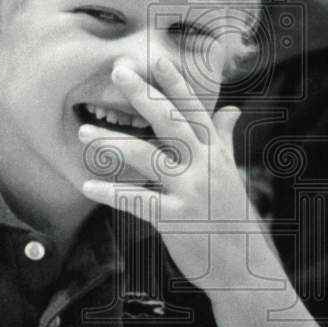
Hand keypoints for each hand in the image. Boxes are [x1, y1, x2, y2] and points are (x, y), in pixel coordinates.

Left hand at [79, 57, 263, 288]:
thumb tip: (232, 109)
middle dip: (143, 95)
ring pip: (148, 157)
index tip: (155, 58)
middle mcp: (205, 166)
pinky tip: (86, 186)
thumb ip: (224, 139)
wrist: (244, 268)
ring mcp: (192, 192)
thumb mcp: (230, 174)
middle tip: (117, 71)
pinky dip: (110, 193)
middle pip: (171, 122)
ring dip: (112, 142)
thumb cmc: (233, 219)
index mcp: (215, 153)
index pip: (194, 110)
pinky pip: (138, 201)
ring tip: (83, 132)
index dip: (175, 83)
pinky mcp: (177, 220)